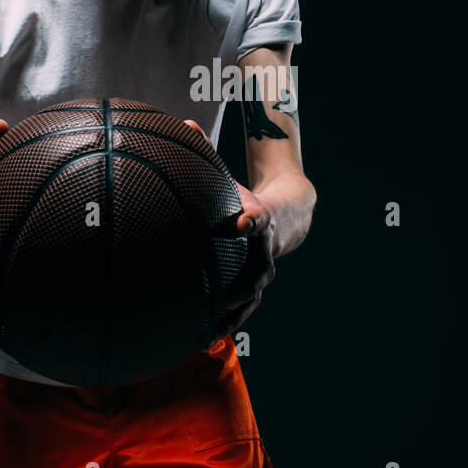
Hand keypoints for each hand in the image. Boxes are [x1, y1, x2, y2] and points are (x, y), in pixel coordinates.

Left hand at [184, 119, 276, 341]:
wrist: (287, 215)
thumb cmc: (245, 195)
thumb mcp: (229, 173)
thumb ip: (206, 153)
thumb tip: (180, 124)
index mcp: (258, 217)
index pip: (258, 217)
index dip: (251, 219)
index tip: (242, 221)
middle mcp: (264, 249)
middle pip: (260, 268)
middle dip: (247, 282)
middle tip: (231, 296)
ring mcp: (262, 271)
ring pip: (252, 297)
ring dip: (234, 316)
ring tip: (212, 333)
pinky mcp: (253, 287)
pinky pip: (240, 311)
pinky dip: (224, 326)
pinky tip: (199, 343)